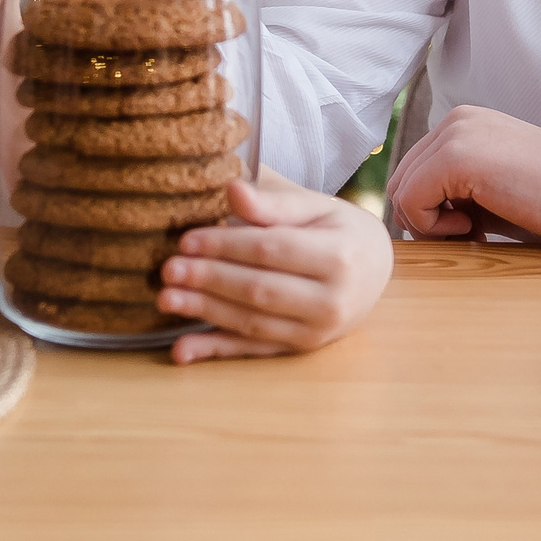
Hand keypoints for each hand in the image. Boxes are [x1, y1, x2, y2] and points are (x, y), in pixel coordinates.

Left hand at [157, 170, 394, 363]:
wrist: (374, 269)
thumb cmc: (338, 230)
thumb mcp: (315, 207)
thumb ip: (273, 202)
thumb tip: (231, 189)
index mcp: (339, 256)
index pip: (271, 250)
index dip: (226, 245)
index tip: (187, 239)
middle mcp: (333, 300)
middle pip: (259, 289)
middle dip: (209, 279)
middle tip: (168, 270)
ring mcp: (319, 331)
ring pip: (253, 323)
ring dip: (205, 313)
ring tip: (166, 299)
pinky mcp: (303, 349)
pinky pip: (254, 351)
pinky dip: (216, 351)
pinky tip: (182, 350)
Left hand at [385, 104, 540, 244]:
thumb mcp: (490, 190)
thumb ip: (452, 192)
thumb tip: (410, 218)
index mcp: (464, 124)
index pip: (413, 171)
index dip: (429, 210)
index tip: (468, 227)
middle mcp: (455, 121)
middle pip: (401, 180)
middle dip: (424, 218)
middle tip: (468, 234)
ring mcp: (454, 135)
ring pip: (401, 191)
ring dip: (429, 224)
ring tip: (472, 231)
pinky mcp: (455, 157)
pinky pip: (410, 200)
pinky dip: (433, 226)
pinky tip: (473, 228)